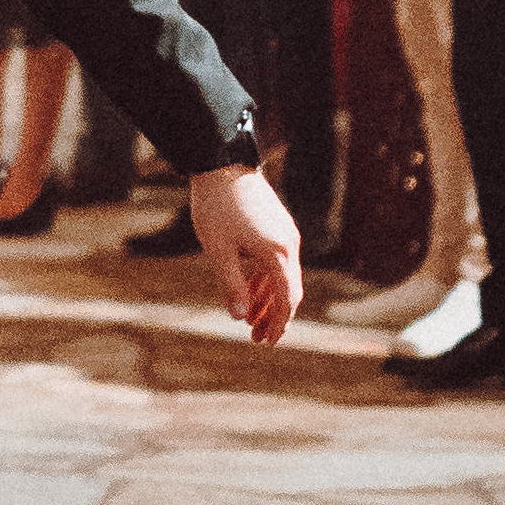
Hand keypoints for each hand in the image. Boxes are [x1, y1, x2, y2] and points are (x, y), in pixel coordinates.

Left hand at [190, 164, 303, 343]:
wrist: (221, 162)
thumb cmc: (216, 206)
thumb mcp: (218, 250)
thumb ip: (232, 285)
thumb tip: (240, 318)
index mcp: (279, 252)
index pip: (287, 299)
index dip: (279, 323)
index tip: (267, 341)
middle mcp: (289, 244)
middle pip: (288, 290)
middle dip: (274, 316)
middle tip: (257, 339)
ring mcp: (284, 233)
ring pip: (282, 276)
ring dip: (268, 299)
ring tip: (251, 322)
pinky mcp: (276, 225)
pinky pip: (276, 261)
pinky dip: (265, 279)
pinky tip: (252, 293)